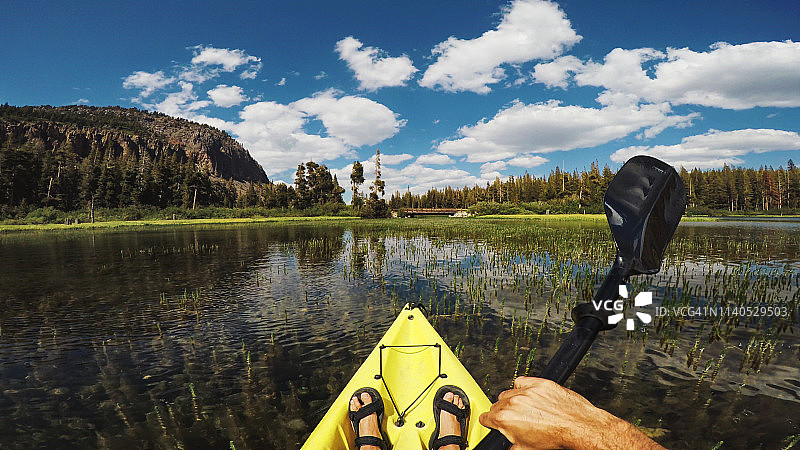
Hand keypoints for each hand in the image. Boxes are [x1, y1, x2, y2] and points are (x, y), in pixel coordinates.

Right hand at [479, 377, 664, 449]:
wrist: (578, 427)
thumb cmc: (556, 438)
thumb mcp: (527, 449)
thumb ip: (512, 445)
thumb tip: (510, 444)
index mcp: (506, 419)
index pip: (486, 417)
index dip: (490, 423)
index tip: (493, 423)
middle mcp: (514, 402)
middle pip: (496, 404)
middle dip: (502, 413)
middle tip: (514, 421)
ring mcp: (526, 391)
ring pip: (508, 392)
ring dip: (512, 400)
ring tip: (524, 410)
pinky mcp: (539, 383)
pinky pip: (522, 381)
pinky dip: (523, 388)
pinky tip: (530, 397)